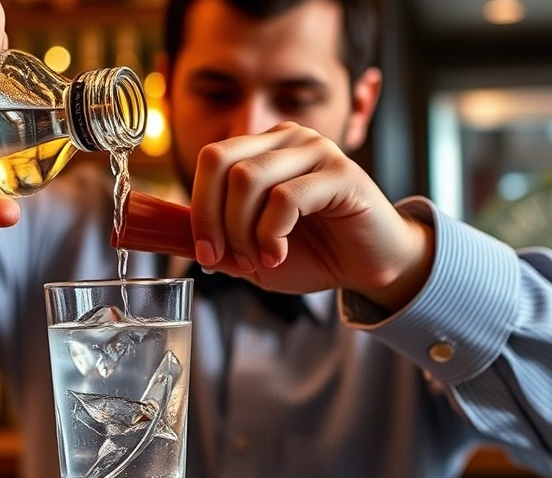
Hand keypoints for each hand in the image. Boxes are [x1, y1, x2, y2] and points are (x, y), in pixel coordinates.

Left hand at [191, 122, 434, 311]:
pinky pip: (285, 198)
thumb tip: (181, 239)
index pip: (211, 159)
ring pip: (247, 179)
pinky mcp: (341, 173)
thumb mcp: (252, 253)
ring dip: (242, 231)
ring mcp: (315, 150)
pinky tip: (279, 253)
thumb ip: (220, 242)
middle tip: (225, 257)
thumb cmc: (314, 254)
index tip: (206, 253)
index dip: (198, 208)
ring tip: (261, 258)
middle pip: (219, 161)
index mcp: (263, 149)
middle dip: (211, 218)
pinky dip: (272, 234)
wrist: (370, 265)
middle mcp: (287, 138)